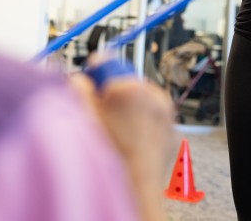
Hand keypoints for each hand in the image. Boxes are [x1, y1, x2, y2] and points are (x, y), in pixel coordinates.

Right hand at [71, 57, 173, 220]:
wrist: (135, 186)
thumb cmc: (110, 152)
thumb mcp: (83, 115)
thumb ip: (78, 87)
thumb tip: (80, 78)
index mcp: (129, 86)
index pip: (106, 63)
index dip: (94, 79)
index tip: (91, 91)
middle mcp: (152, 93)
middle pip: (123, 81)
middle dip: (112, 95)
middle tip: (103, 117)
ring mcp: (165, 111)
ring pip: (139, 97)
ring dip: (128, 108)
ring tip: (118, 132)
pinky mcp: (171, 128)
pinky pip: (152, 115)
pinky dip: (142, 122)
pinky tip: (131, 140)